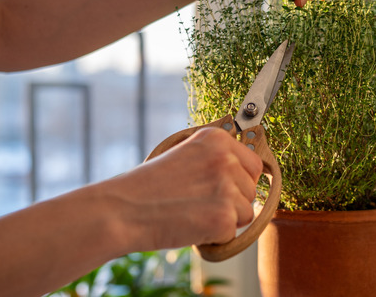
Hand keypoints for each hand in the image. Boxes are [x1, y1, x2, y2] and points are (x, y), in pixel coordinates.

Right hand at [109, 127, 263, 250]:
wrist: (122, 210)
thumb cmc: (148, 187)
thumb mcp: (185, 155)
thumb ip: (215, 159)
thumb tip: (244, 174)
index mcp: (217, 139)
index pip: (253, 164)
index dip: (239, 181)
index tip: (217, 188)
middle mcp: (226, 159)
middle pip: (251, 190)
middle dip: (232, 202)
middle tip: (198, 203)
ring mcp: (228, 188)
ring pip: (246, 212)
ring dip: (225, 219)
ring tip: (193, 213)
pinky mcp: (224, 217)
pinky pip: (233, 233)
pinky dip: (215, 236)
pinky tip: (191, 225)